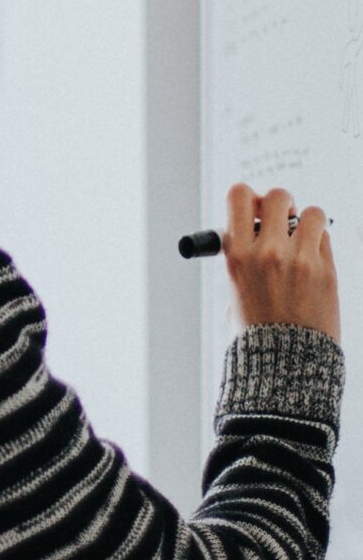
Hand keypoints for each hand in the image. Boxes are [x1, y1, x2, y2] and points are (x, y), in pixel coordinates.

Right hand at [224, 183, 340, 343]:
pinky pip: (325, 238)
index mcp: (236, 255)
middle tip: (282, 221)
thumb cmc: (256, 332)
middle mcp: (267, 252)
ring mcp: (300, 260)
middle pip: (278, 195)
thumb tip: (256, 232)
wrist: (285, 365)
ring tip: (302, 241)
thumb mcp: (234, 292)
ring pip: (311, 212)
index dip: (249, 199)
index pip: (239, 194)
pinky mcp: (326, 271)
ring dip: (306, 222)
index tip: (254, 212)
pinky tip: (312, 262)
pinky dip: (319, 244)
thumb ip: (244, 259)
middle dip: (281, 204)